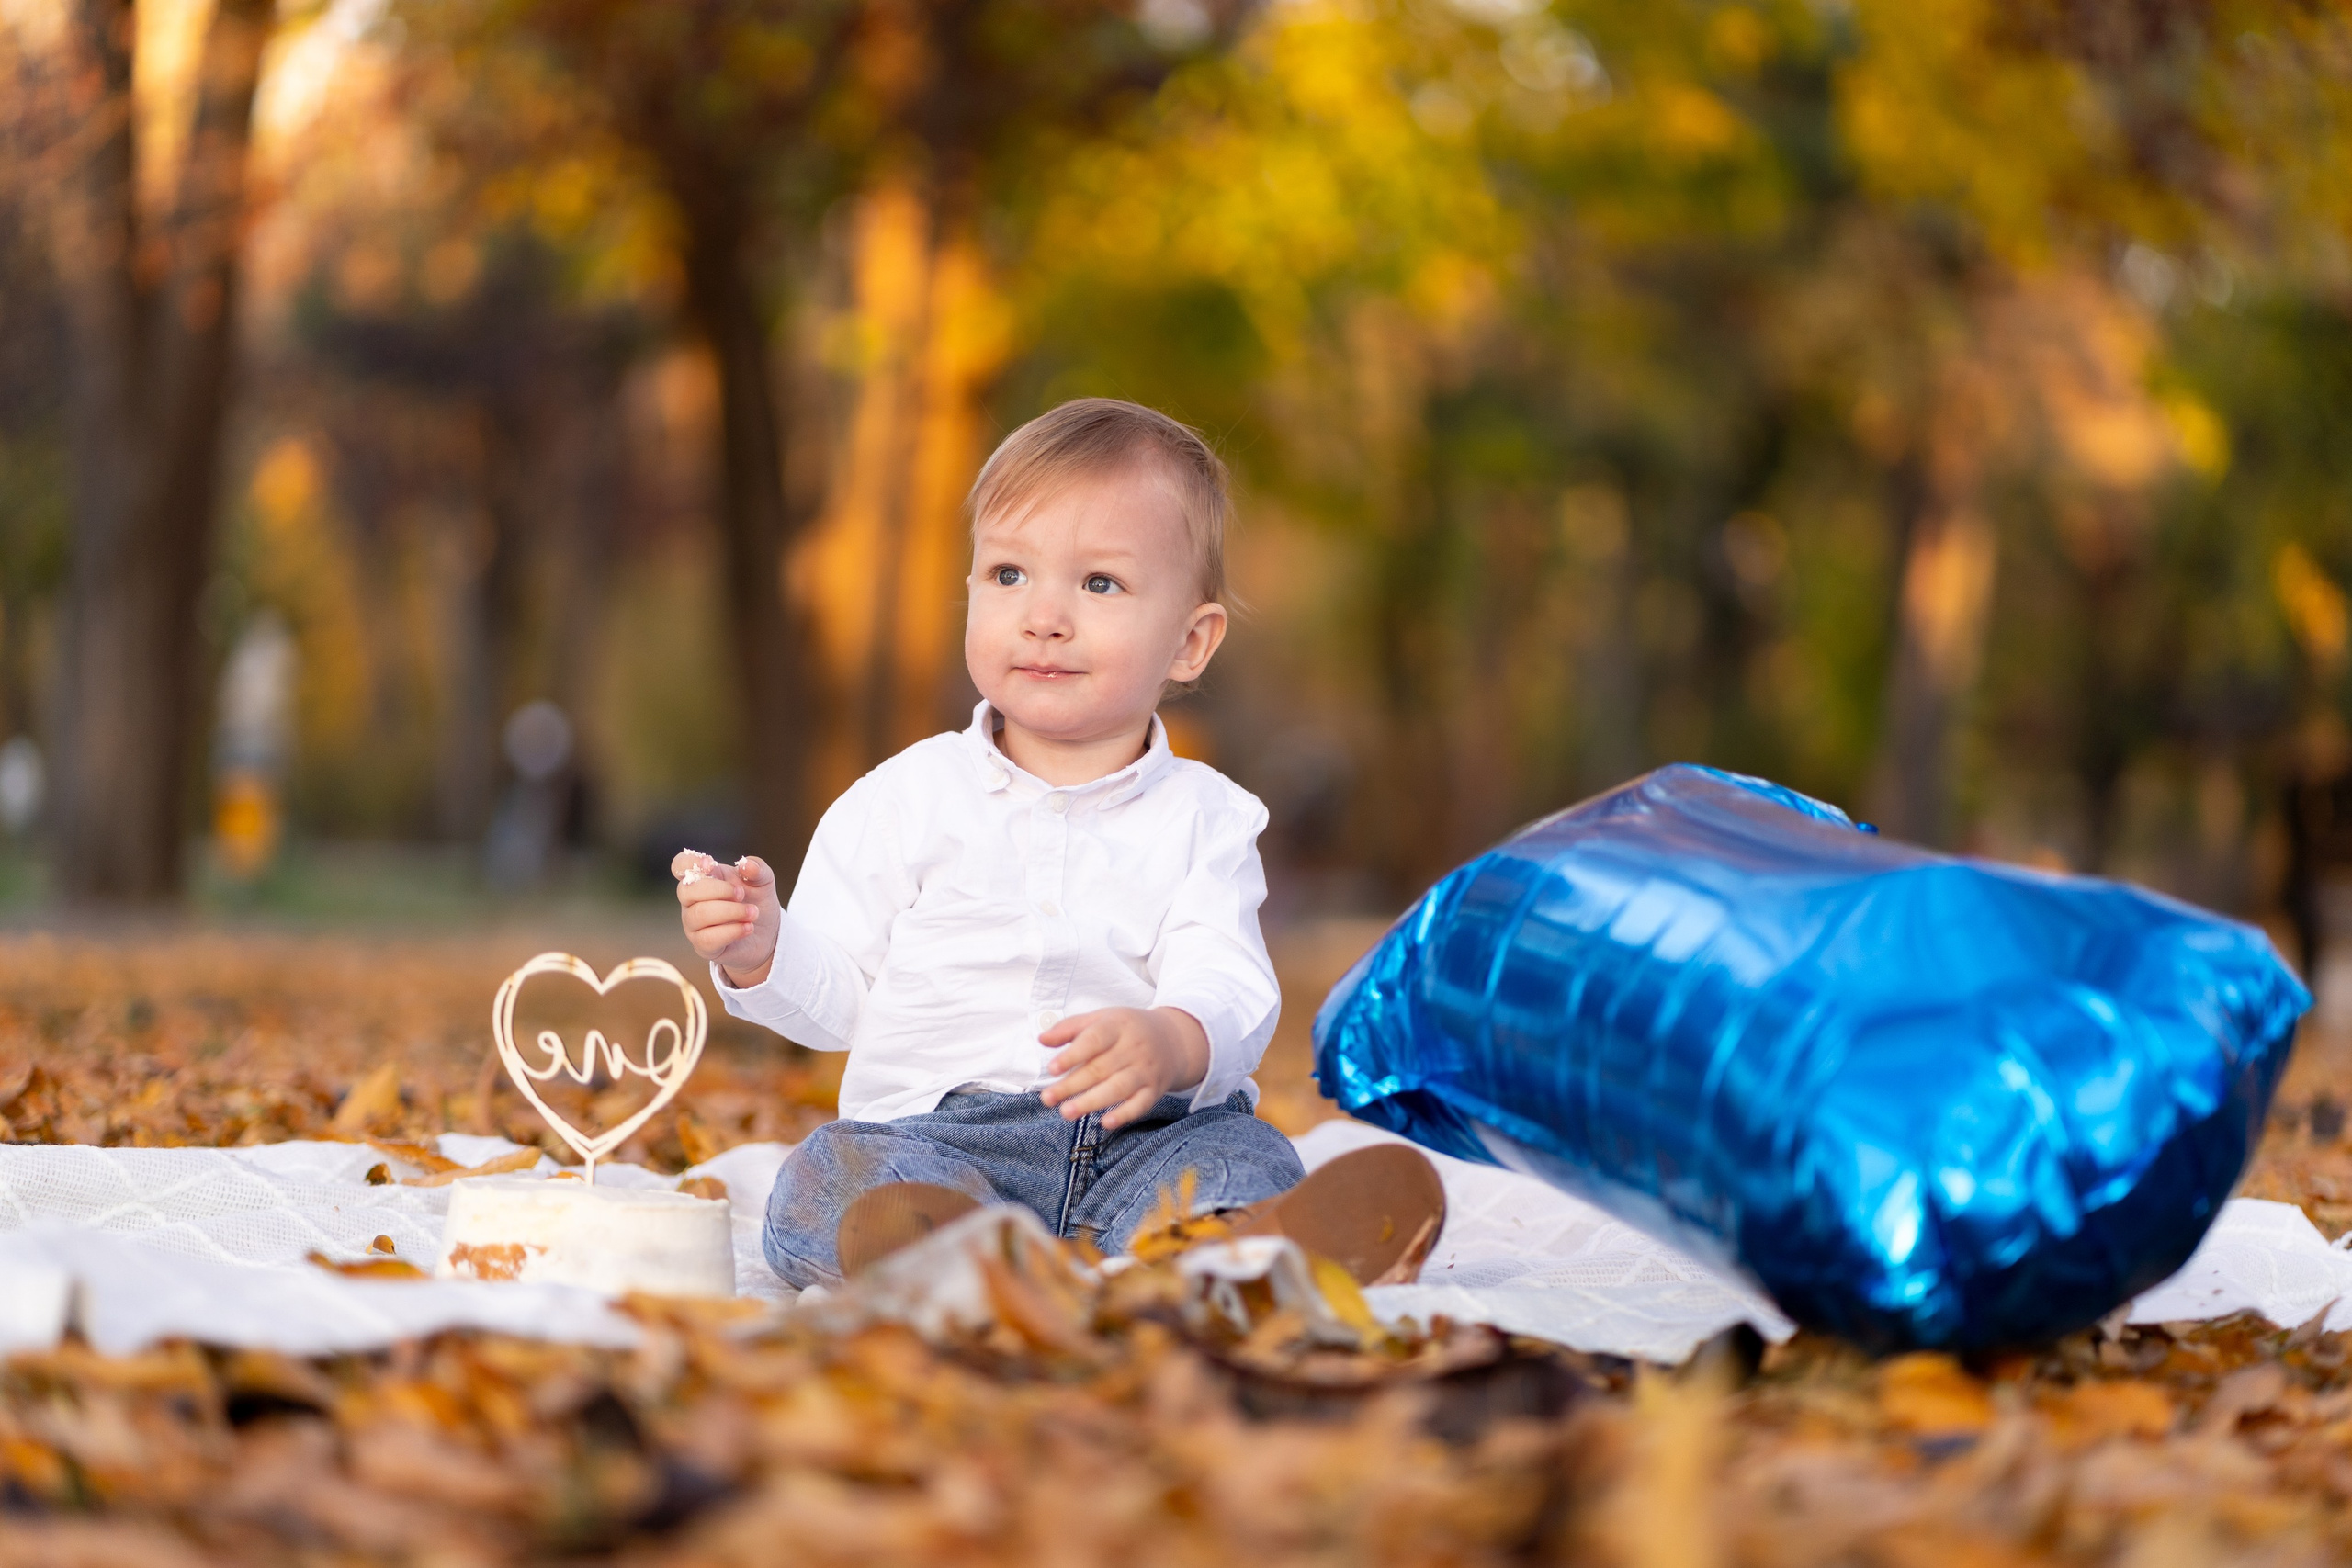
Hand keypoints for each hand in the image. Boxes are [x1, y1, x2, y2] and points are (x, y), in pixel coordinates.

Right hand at [672, 849, 781, 986]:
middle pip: (687, 890)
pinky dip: (731, 932)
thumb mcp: (763, 881)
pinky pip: (707, 938)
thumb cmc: (756, 901)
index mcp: (703, 878)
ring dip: (730, 912)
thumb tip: (745, 864)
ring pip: (699, 914)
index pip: (680, 865)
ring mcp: (694, 923)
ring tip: (753, 913)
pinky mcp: (702, 945)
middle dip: (719, 890)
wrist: (766, 934)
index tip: (711, 864)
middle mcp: (692, 900)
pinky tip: (748, 928)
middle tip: (742, 894)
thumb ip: (757, 868)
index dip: (690, 863)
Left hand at [1038, 1007, 1208, 1129]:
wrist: (1174, 1040)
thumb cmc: (1128, 1029)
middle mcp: (1134, 1048)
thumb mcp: (1102, 1018)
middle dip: (1072, 1085)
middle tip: (1047, 1098)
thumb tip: (1042, 1039)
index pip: (1094, 1039)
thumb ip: (1071, 1027)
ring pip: (1118, 1088)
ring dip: (1091, 1102)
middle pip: (1100, 1069)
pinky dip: (1124, 1115)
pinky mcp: (1155, 1090)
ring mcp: (1146, 1070)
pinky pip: (1141, 1104)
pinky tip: (1105, 1123)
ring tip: (1066, 1112)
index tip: (1052, 1069)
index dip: (1073, 1055)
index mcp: (1118, 1026)